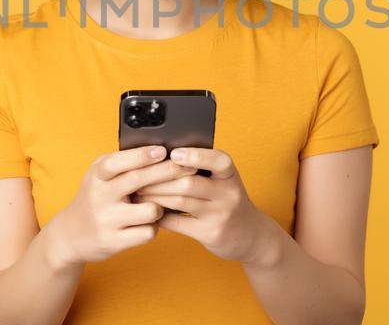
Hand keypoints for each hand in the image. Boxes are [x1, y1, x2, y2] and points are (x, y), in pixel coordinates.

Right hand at [43, 145, 197, 267]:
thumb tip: (161, 150)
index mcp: (97, 176)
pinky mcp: (114, 241)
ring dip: (160, 207)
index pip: (118, 162)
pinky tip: (148, 224)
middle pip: (138, 181)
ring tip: (156, 206)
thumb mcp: (99, 176)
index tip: (163, 150)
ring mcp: (106, 220)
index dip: (141, 156)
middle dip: (166, 172)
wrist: (71, 234)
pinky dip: (153, 227)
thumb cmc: (96, 198)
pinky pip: (148, 232)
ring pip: (149, 210)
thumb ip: (122, 164)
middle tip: (189, 167)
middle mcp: (99, 196)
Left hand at [135, 148, 276, 264]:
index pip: (218, 161)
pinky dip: (160, 216)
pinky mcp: (210, 234)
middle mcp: (229, 194)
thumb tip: (163, 155)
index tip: (173, 153)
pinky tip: (150, 210)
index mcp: (230, 175)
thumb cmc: (227, 200)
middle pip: (189, 182)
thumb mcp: (224, 181)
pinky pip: (178, 223)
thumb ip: (202, 169)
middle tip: (138, 176)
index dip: (195, 155)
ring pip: (180, 202)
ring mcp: (220, 215)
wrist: (250, 235)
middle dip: (160, 179)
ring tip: (139, 192)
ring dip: (155, 196)